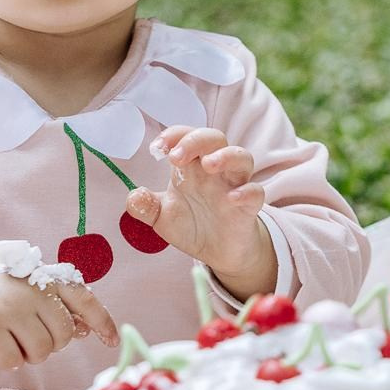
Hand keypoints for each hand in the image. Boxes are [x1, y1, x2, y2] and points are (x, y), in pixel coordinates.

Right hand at [0, 251, 118, 370]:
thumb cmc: (5, 290)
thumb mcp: (35, 289)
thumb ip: (61, 308)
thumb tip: (88, 331)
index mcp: (49, 279)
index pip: (85, 300)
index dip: (103, 322)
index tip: (113, 341)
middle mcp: (33, 290)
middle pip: (63, 336)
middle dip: (53, 344)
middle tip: (32, 334)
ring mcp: (10, 308)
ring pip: (41, 351)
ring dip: (31, 354)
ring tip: (15, 338)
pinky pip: (13, 361)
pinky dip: (9, 360)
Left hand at [126, 126, 274, 290]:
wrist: (218, 254)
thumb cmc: (192, 225)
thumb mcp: (162, 218)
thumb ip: (145, 207)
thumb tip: (133, 197)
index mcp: (192, 167)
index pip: (186, 137)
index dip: (173, 135)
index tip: (157, 148)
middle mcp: (215, 171)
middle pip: (214, 138)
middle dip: (195, 141)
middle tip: (176, 157)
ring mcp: (234, 186)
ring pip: (241, 156)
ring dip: (226, 155)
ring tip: (209, 165)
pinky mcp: (249, 206)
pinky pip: (255, 192)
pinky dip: (246, 192)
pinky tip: (231, 199)